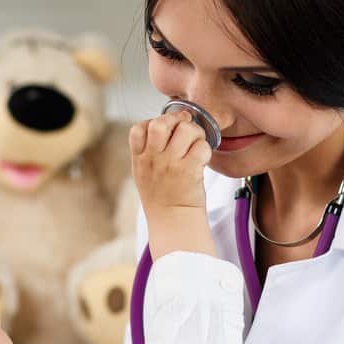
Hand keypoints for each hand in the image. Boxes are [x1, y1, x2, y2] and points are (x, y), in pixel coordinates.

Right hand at [130, 112, 215, 258]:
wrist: (173, 223)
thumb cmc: (162, 198)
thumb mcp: (144, 174)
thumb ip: (149, 151)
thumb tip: (168, 126)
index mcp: (140, 159)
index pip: (138, 128)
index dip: (152, 122)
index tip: (164, 131)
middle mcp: (153, 159)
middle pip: (161, 123)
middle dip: (177, 120)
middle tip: (186, 128)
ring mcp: (171, 164)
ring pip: (186, 130)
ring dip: (195, 132)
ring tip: (196, 144)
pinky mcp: (189, 171)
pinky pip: (202, 146)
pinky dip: (206, 149)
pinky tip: (202, 158)